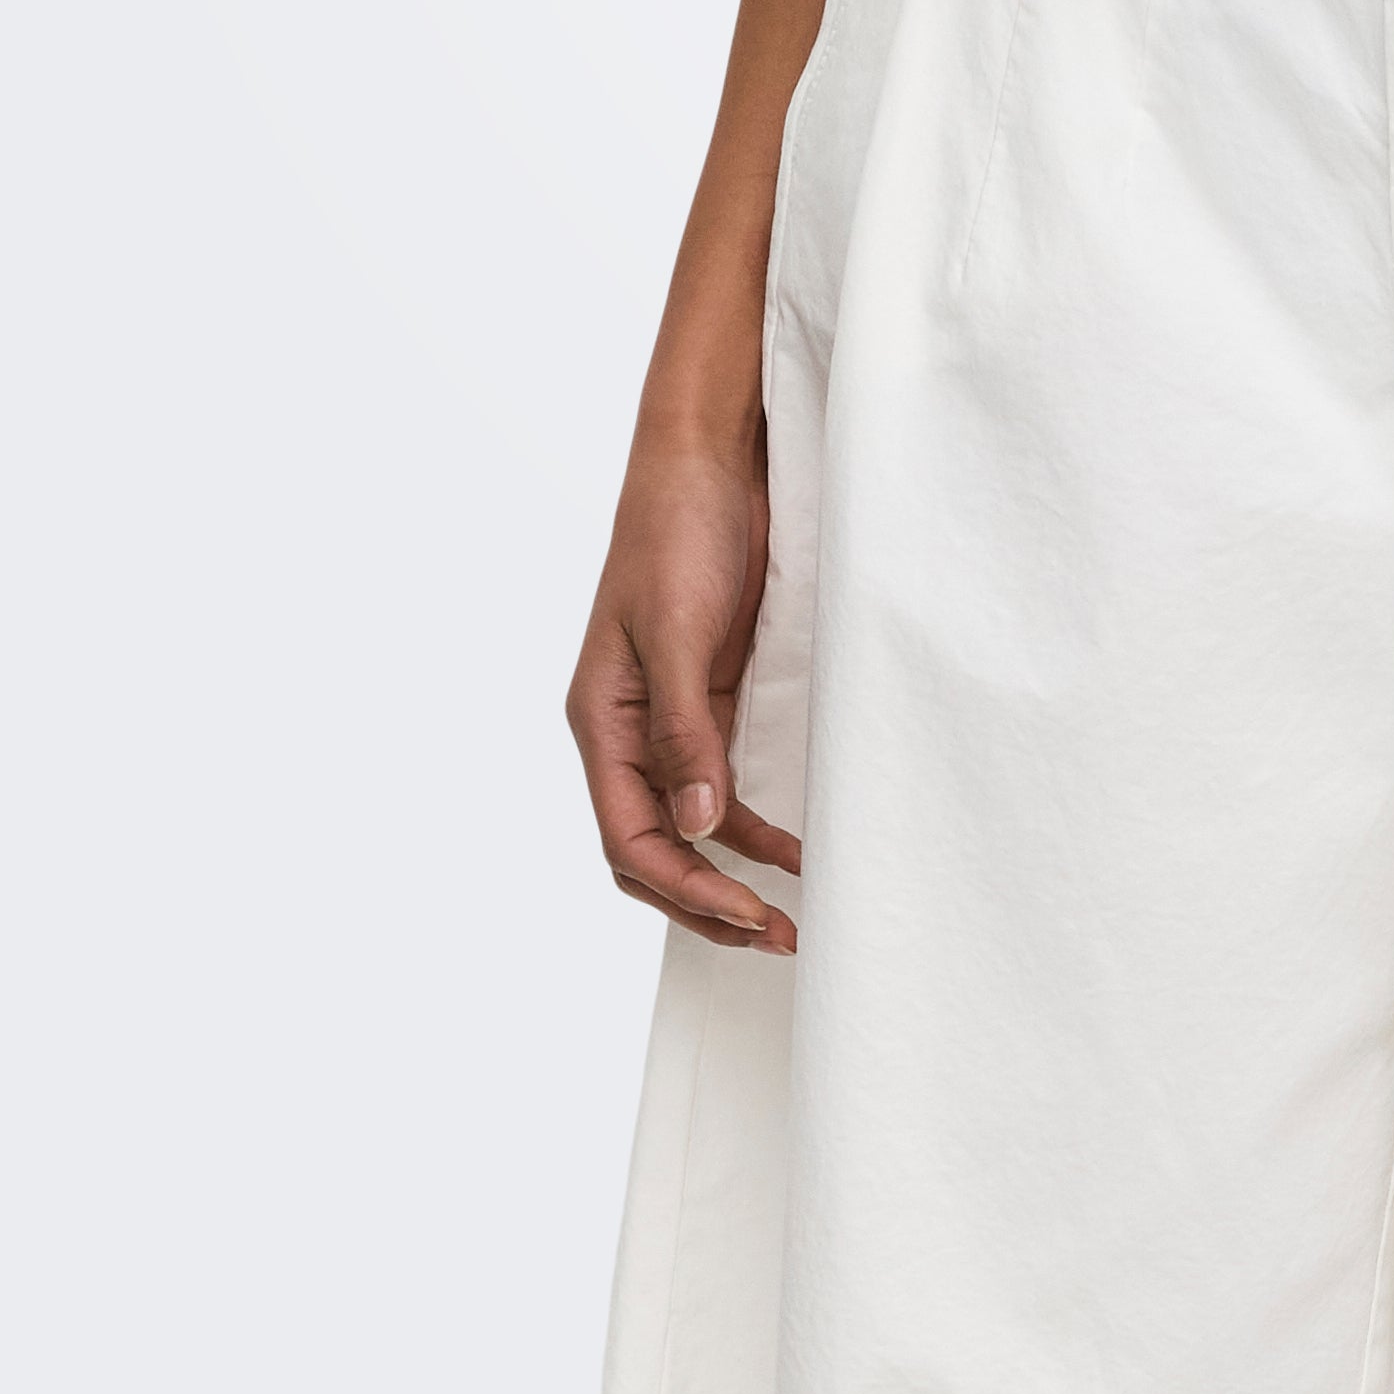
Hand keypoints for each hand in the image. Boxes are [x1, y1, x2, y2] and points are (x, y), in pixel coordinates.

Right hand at [566, 431, 800, 953]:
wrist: (708, 457)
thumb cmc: (676, 529)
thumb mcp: (676, 629)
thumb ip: (685, 730)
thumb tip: (699, 825)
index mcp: (602, 721)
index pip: (630, 839)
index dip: (686, 887)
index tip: (749, 915)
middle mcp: (630, 730)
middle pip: (655, 849)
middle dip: (708, 901)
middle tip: (778, 936)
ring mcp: (671, 715)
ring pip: (691, 824)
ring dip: (734, 872)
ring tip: (789, 915)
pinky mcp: (712, 693)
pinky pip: (725, 780)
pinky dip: (754, 820)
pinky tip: (791, 843)